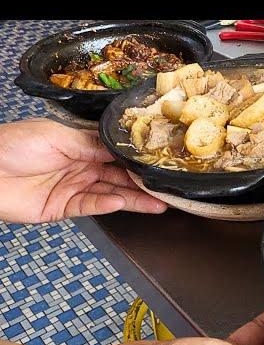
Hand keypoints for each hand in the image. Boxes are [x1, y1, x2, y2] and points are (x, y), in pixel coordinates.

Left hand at [0, 119, 165, 222]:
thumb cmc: (13, 145)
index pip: (115, 152)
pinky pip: (91, 206)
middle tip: (167, 186)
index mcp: (80, 145)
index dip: (136, 158)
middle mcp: (82, 166)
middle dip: (142, 181)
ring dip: (134, 198)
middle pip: (119, 176)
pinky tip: (123, 202)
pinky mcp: (64, 208)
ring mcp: (74, 188)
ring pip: (111, 193)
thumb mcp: (56, 136)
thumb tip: (121, 148)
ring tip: (159, 202)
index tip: (159, 161)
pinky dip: (107, 205)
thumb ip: (90, 144)